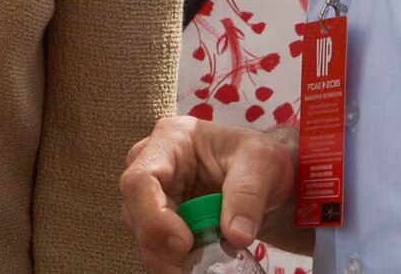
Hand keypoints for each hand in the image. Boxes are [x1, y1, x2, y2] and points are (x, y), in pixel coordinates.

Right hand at [120, 117, 296, 272]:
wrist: (266, 181)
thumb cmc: (259, 160)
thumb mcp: (264, 166)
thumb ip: (248, 196)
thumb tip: (235, 236)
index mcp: (172, 139)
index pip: (141, 179)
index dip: (154, 215)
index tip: (185, 242)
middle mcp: (153, 164)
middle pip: (135, 211)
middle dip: (161, 244)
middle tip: (195, 263)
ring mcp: (152, 193)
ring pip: (142, 234)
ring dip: (168, 258)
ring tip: (203, 264)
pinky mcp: (159, 218)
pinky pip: (156, 247)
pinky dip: (174, 262)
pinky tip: (197, 265)